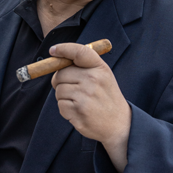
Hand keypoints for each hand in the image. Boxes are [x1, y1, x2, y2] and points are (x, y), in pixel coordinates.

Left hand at [50, 42, 130, 172]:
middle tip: (70, 87)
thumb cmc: (106, 97)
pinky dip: (65, 108)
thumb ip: (85, 65)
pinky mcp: (78, 111)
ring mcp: (85, 96)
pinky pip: (60, 105)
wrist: (119, 124)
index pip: (79, 52)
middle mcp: (93, 80)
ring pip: (59, 90)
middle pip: (61, 73)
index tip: (53, 50)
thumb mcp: (103, 75)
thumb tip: (57, 57)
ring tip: (78, 101)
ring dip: (63, 96)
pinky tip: (78, 110)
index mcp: (100, 69)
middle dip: (60, 80)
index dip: (63, 49)